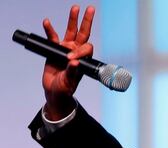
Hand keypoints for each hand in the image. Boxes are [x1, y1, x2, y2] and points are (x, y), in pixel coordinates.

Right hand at [41, 4, 94, 119]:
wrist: (55, 90)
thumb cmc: (66, 88)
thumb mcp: (70, 81)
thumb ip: (72, 72)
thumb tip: (74, 62)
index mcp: (84, 59)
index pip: (86, 48)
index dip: (80, 51)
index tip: (70, 59)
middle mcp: (77, 51)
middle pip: (84, 33)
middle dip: (87, 21)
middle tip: (90, 9)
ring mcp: (67, 48)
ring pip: (71, 31)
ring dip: (73, 20)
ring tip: (75, 8)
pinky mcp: (55, 49)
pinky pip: (53, 37)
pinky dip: (50, 29)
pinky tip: (47, 22)